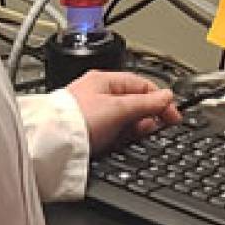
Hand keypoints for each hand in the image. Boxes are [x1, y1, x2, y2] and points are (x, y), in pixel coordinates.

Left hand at [64, 69, 181, 153]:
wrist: (51, 144)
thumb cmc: (76, 120)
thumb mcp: (119, 109)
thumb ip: (146, 103)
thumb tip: (168, 96)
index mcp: (104, 80)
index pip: (141, 84)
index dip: (160, 99)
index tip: (173, 114)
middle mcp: (98, 94)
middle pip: (134, 102)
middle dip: (148, 114)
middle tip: (157, 126)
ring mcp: (93, 113)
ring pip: (125, 118)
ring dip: (135, 127)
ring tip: (137, 135)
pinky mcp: (90, 132)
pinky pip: (114, 132)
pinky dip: (122, 137)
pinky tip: (123, 142)